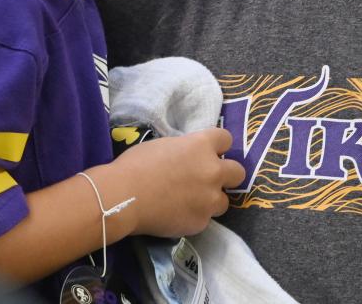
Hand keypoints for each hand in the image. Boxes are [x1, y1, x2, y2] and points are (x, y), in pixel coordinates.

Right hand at [109, 128, 245, 238]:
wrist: (123, 197)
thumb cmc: (137, 164)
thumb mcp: (166, 145)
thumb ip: (187, 150)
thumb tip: (190, 157)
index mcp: (202, 145)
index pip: (226, 139)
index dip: (218, 146)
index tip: (210, 153)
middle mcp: (213, 171)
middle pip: (238, 172)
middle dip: (226, 175)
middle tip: (209, 180)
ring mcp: (209, 199)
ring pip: (224, 201)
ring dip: (211, 200)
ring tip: (191, 202)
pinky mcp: (200, 223)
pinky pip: (205, 219)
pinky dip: (194, 217)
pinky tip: (177, 215)